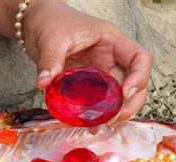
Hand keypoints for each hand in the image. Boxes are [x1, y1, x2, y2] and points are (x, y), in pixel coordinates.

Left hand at [24, 1, 152, 121]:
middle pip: (134, 83)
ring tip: (99, 127)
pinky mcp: (88, 84)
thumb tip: (44, 83)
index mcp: (111, 41)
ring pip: (119, 96)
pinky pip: (99, 101)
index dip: (139, 77)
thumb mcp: (51, 39)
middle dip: (128, 105)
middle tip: (111, 120)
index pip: (140, 58)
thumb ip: (50, 61)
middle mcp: (111, 58)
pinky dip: (98, 114)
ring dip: (114, 114)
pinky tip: (89, 125)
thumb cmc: (50, 21)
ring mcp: (101, 72)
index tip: (124, 94)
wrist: (35, 22)